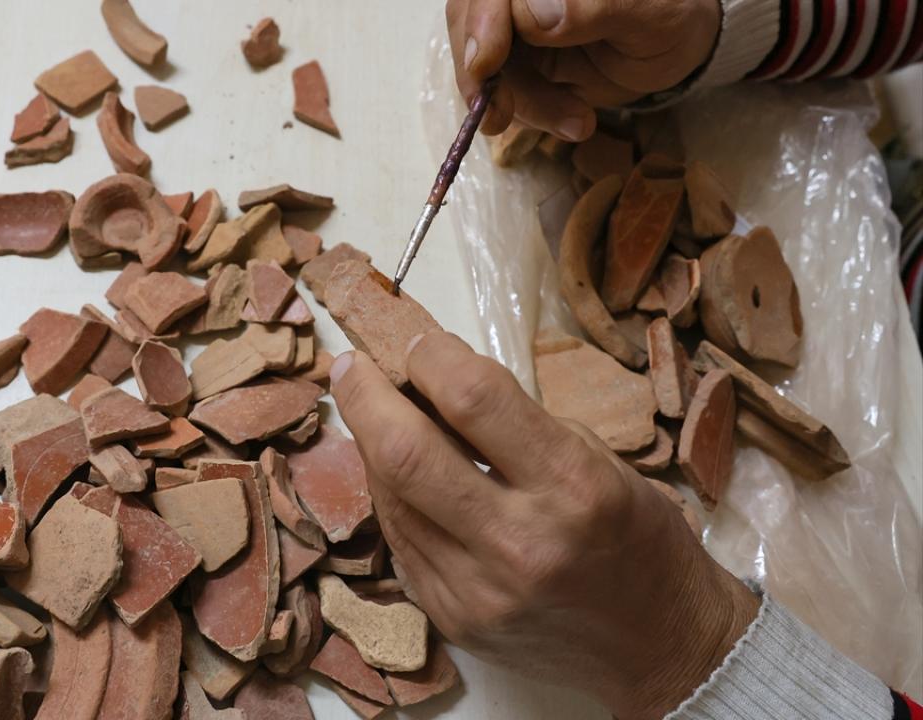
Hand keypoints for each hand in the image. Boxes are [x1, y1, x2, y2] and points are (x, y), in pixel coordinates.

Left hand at [329, 331, 758, 719]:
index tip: (416, 342)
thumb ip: (515, 425)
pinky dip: (392, 496)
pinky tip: (398, 474)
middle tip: (351, 366)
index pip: (473, 398)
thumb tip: (432, 382)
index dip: (430, 356)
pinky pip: (400, 540)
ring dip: (371, 445)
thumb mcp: (598, 461)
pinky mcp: (451, 617)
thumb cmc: (635, 536)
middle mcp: (520, 542)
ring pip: (390, 497)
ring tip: (373, 413)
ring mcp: (478, 590)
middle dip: (365, 395)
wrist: (658, 644)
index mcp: (573, 487)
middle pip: (406, 452)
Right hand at [447, 0, 721, 139]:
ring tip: (575, 122)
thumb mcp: (648, 9)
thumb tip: (532, 12)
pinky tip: (571, 120)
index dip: (480, 22)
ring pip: (479, 60)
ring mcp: (513, 20)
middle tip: (500, 116)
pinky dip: (528, 112)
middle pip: (469, 19)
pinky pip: (499, 87)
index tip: (484, 64)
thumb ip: (593, 4)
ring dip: (519, 102)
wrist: (677, 43)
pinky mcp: (517, 55)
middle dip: (483, 73)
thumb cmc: (671, 13)